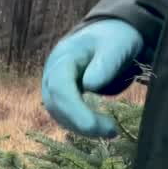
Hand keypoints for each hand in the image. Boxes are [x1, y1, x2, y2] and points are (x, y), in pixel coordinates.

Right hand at [41, 19, 143, 137]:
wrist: (105, 37)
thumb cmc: (113, 40)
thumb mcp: (116, 45)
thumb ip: (106, 63)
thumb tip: (90, 85)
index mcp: (64, 58)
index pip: (60, 87)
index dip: (73, 109)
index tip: (93, 126)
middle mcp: (51, 74)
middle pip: (55, 104)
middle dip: (80, 122)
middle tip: (112, 131)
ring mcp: (52, 86)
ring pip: (57, 113)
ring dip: (81, 127)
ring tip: (111, 131)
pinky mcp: (59, 97)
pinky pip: (63, 115)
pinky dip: (80, 125)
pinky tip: (100, 128)